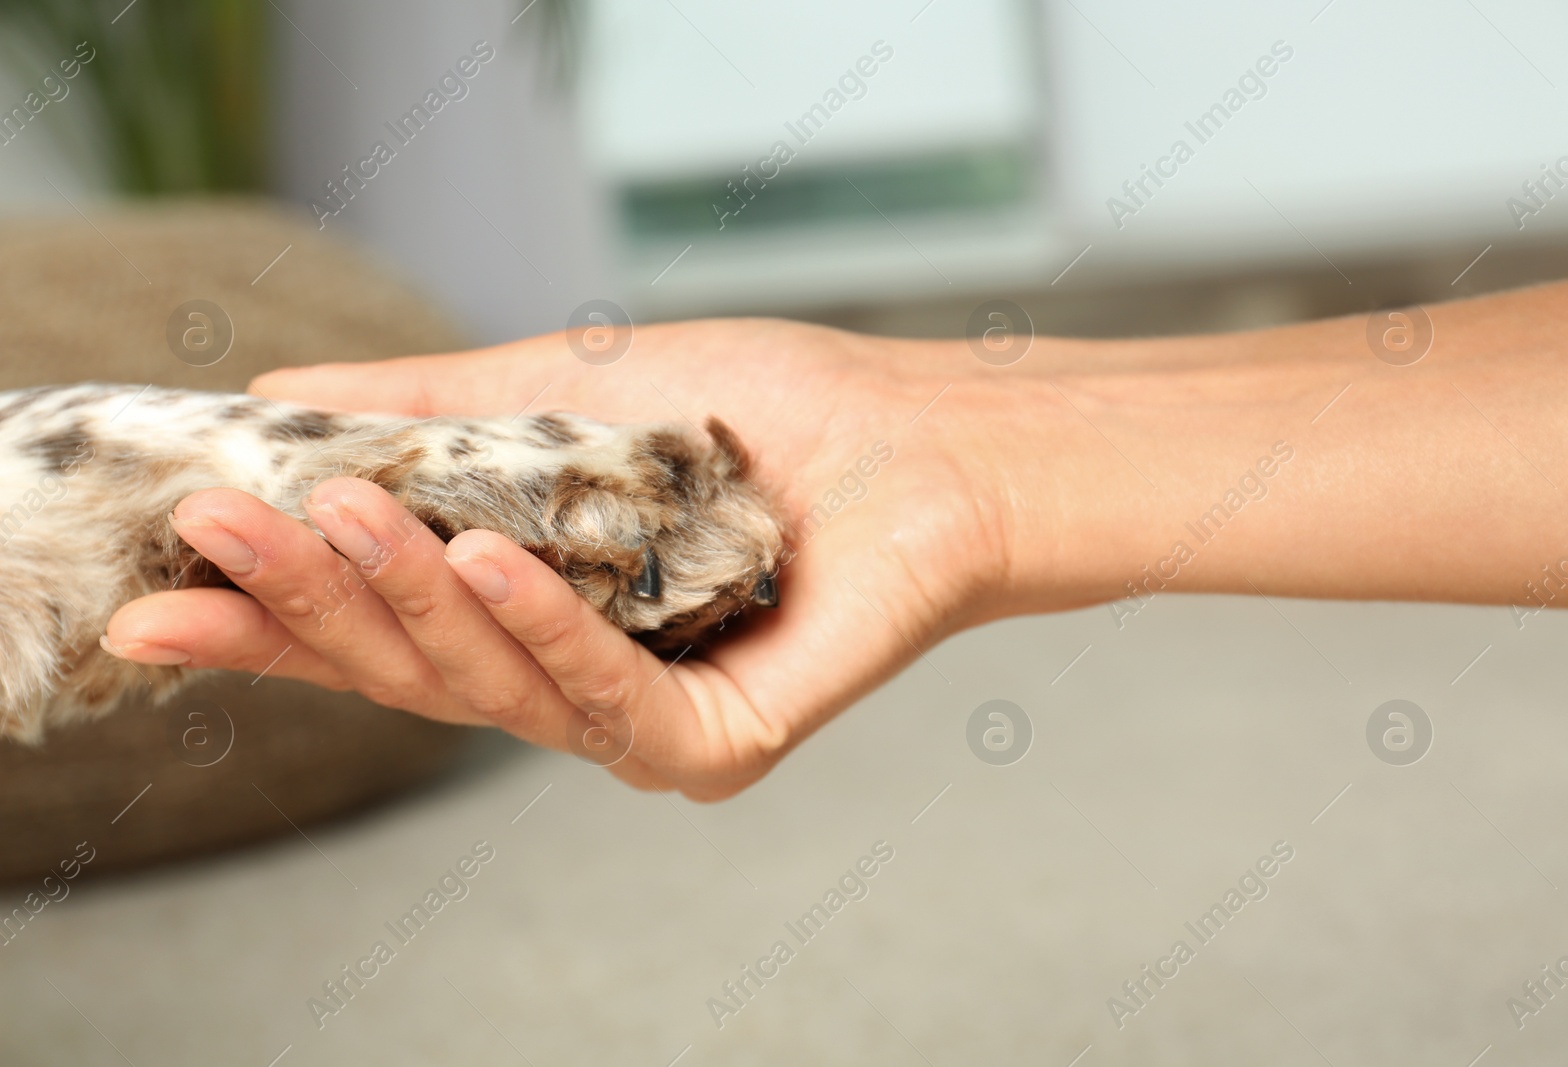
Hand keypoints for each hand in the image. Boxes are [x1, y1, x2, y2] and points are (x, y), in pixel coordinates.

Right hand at [104, 319, 1028, 798]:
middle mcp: (574, 689)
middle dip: (304, 602)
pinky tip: (486, 557)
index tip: (157, 590)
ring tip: (337, 511)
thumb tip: (269, 399)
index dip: (268, 618)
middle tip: (212, 525)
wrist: (923, 439)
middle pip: (414, 669)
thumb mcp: (560, 393)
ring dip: (404, 599)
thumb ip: (425, 413)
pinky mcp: (718, 745)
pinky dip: (544, 630)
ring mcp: (642, 727)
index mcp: (530, 620)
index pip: (380, 634)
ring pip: (492, 689)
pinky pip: (609, 703)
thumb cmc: (760, 416)